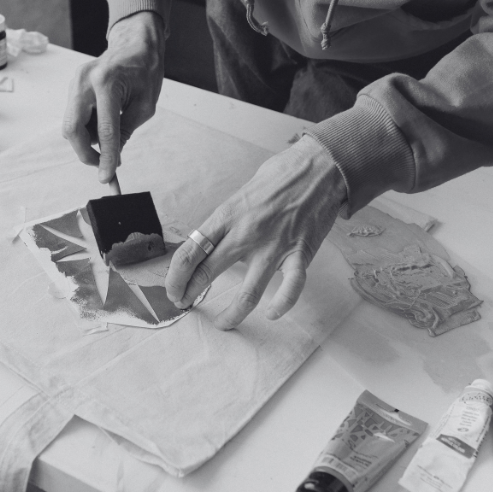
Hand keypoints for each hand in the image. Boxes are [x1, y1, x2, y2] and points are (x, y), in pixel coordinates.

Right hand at [62, 11, 164, 183]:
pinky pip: (73, 116)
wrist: (134, 45)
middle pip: (72, 128)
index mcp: (107, 83)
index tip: (106, 176)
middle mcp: (85, 81)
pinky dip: (86, 127)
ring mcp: (75, 82)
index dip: (106, 157)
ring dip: (87, 138)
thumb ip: (126, 131)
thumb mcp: (145, 106)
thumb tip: (111, 157)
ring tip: (109, 131)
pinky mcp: (72, 86)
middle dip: (84, 152)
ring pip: (70, 125)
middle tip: (101, 163)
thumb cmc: (144, 71)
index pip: (105, 130)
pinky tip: (101, 121)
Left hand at [165, 136, 346, 329]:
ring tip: (222, 323)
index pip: (191, 251)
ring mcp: (274, 245)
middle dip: (190, 292)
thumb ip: (226, 222)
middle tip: (183, 303)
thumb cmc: (278, 179)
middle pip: (208, 271)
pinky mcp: (300, 252)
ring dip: (231, 314)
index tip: (172, 289)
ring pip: (248, 292)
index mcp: (227, 215)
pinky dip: (282, 304)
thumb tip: (206, 245)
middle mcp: (246, 232)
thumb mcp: (240, 195)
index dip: (175, 276)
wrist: (320, 168)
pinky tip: (271, 314)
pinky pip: (291, 286)